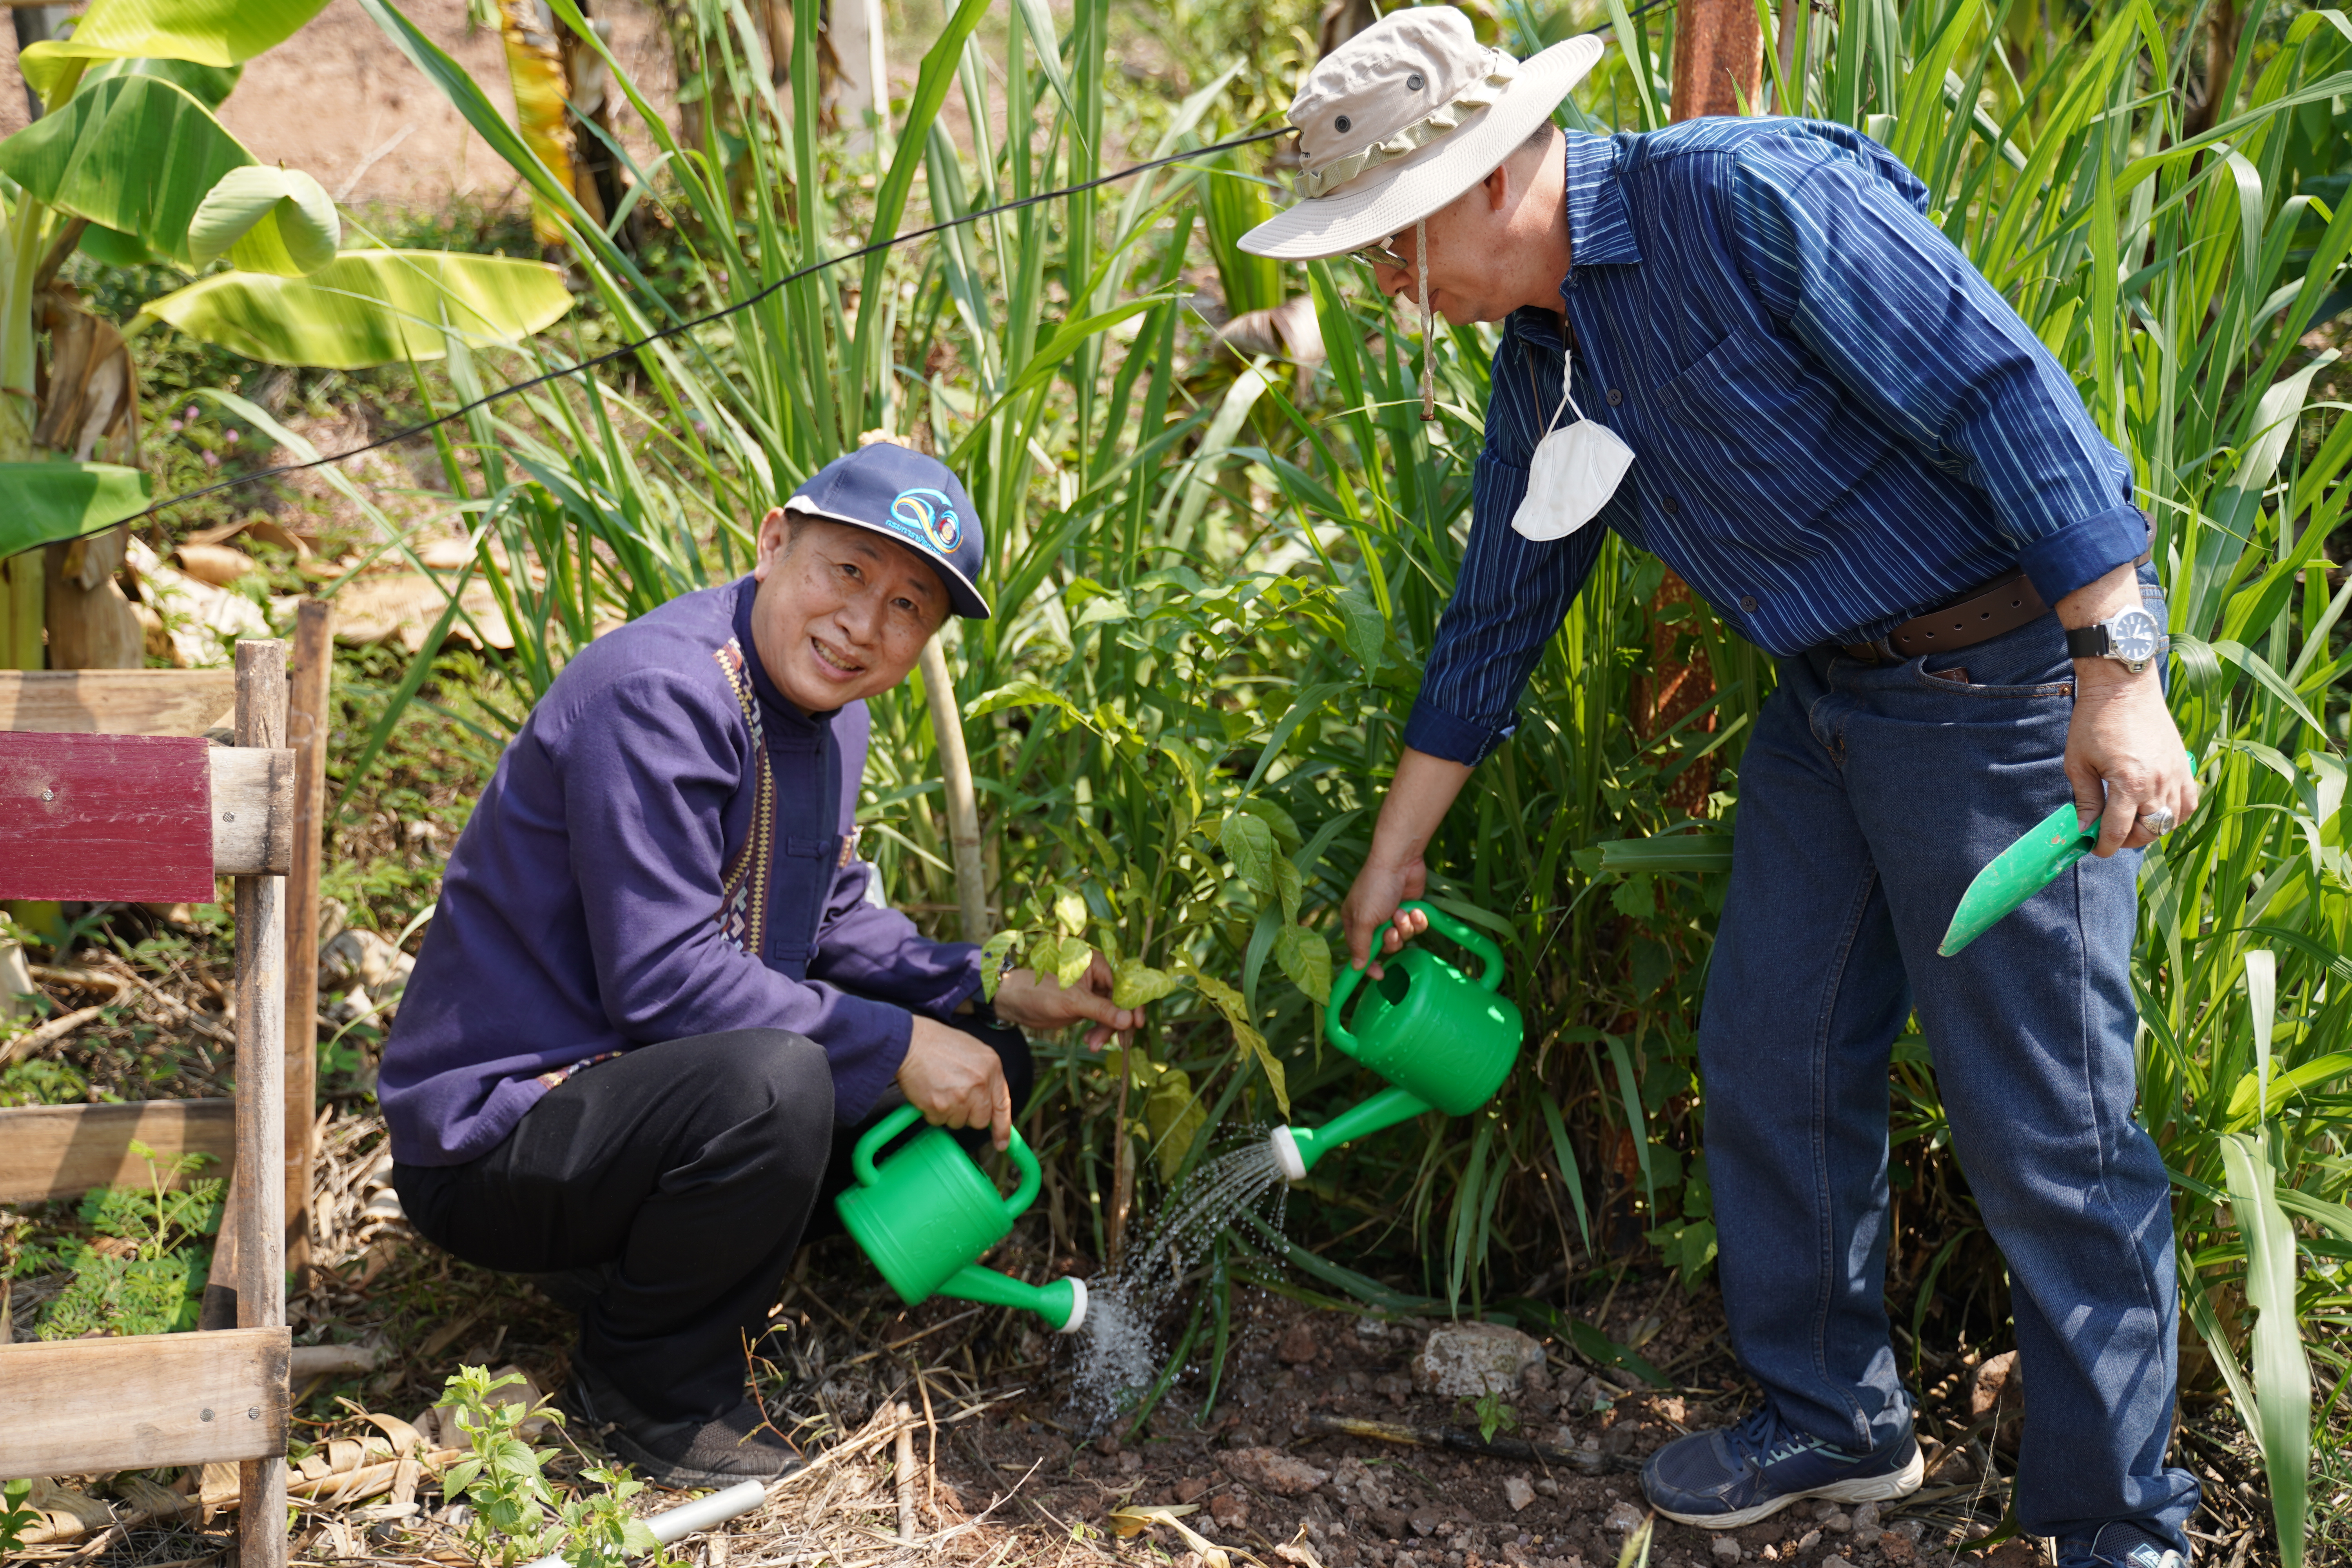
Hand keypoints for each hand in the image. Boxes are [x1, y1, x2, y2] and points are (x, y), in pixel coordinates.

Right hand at [899, 1016, 1013, 1148]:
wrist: (910, 1042)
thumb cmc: (937, 1043)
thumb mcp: (973, 1051)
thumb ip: (985, 1076)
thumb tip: (988, 1101)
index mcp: (992, 1067)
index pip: (1003, 1105)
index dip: (1003, 1129)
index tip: (1002, 1143)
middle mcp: (980, 1084)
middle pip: (980, 1120)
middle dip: (968, 1115)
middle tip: (954, 1097)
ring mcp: (961, 1097)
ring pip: (958, 1122)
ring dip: (949, 1112)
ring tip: (940, 1089)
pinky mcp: (940, 1107)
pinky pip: (939, 1121)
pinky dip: (932, 1112)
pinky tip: (930, 1093)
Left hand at [991, 952, 1139, 1048]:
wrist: (1015, 1002)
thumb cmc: (1040, 992)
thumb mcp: (1073, 1002)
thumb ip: (1102, 1011)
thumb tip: (1129, 1021)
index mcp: (1097, 963)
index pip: (1124, 984)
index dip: (1132, 1005)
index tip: (1136, 1024)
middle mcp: (1098, 975)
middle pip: (1121, 1000)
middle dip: (1118, 1022)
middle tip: (1120, 1042)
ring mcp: (1093, 991)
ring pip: (1112, 1012)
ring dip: (1107, 1030)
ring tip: (1093, 1045)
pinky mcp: (1087, 1005)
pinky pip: (1102, 1018)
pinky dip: (1099, 1031)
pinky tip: (1091, 1042)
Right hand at [1342, 856, 1429, 978]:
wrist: (1400, 862)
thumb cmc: (1375, 887)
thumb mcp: (1363, 919)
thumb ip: (1360, 945)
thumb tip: (1356, 967)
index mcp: (1354, 922)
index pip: (1359, 952)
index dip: (1369, 965)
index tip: (1379, 976)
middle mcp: (1372, 921)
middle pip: (1385, 947)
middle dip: (1392, 940)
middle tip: (1392, 929)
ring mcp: (1392, 915)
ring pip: (1403, 938)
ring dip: (1405, 927)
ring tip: (1403, 912)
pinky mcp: (1409, 910)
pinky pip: (1416, 927)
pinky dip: (1417, 920)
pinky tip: (1414, 909)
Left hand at [2057, 562, 2196, 857]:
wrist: (2123, 686)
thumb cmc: (2094, 721)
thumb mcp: (2078, 762)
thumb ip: (2085, 798)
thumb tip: (2084, 828)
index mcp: (2129, 783)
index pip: (2119, 831)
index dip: (2104, 846)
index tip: (2095, 849)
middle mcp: (2158, 782)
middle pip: (2149, 832)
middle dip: (2127, 840)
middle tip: (2109, 835)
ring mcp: (2176, 774)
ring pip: (2172, 821)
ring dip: (2151, 829)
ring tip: (2131, 822)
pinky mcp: (2184, 764)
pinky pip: (2189, 803)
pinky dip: (2175, 814)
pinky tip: (2156, 810)